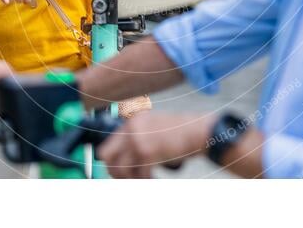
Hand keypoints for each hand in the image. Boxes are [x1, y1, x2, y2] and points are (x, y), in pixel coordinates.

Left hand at [97, 112, 214, 177]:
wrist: (196, 131)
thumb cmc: (179, 132)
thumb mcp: (153, 126)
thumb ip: (136, 137)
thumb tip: (123, 159)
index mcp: (131, 122)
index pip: (108, 145)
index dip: (112, 162)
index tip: (120, 171)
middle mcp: (131, 129)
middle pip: (106, 156)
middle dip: (114, 170)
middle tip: (127, 178)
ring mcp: (138, 140)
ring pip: (120, 169)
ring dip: (130, 179)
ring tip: (142, 180)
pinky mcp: (148, 152)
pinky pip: (139, 175)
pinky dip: (145, 181)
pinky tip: (153, 180)